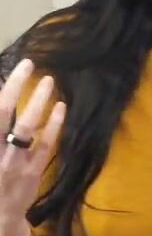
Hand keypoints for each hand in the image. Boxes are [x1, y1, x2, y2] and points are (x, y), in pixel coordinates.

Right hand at [0, 59, 65, 235]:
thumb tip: (6, 107)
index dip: (2, 90)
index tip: (7, 69)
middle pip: (2, 113)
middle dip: (15, 86)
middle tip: (27, 64)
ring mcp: (15, 162)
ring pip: (27, 127)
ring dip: (38, 102)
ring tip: (48, 81)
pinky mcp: (34, 172)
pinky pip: (46, 145)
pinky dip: (54, 125)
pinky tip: (61, 108)